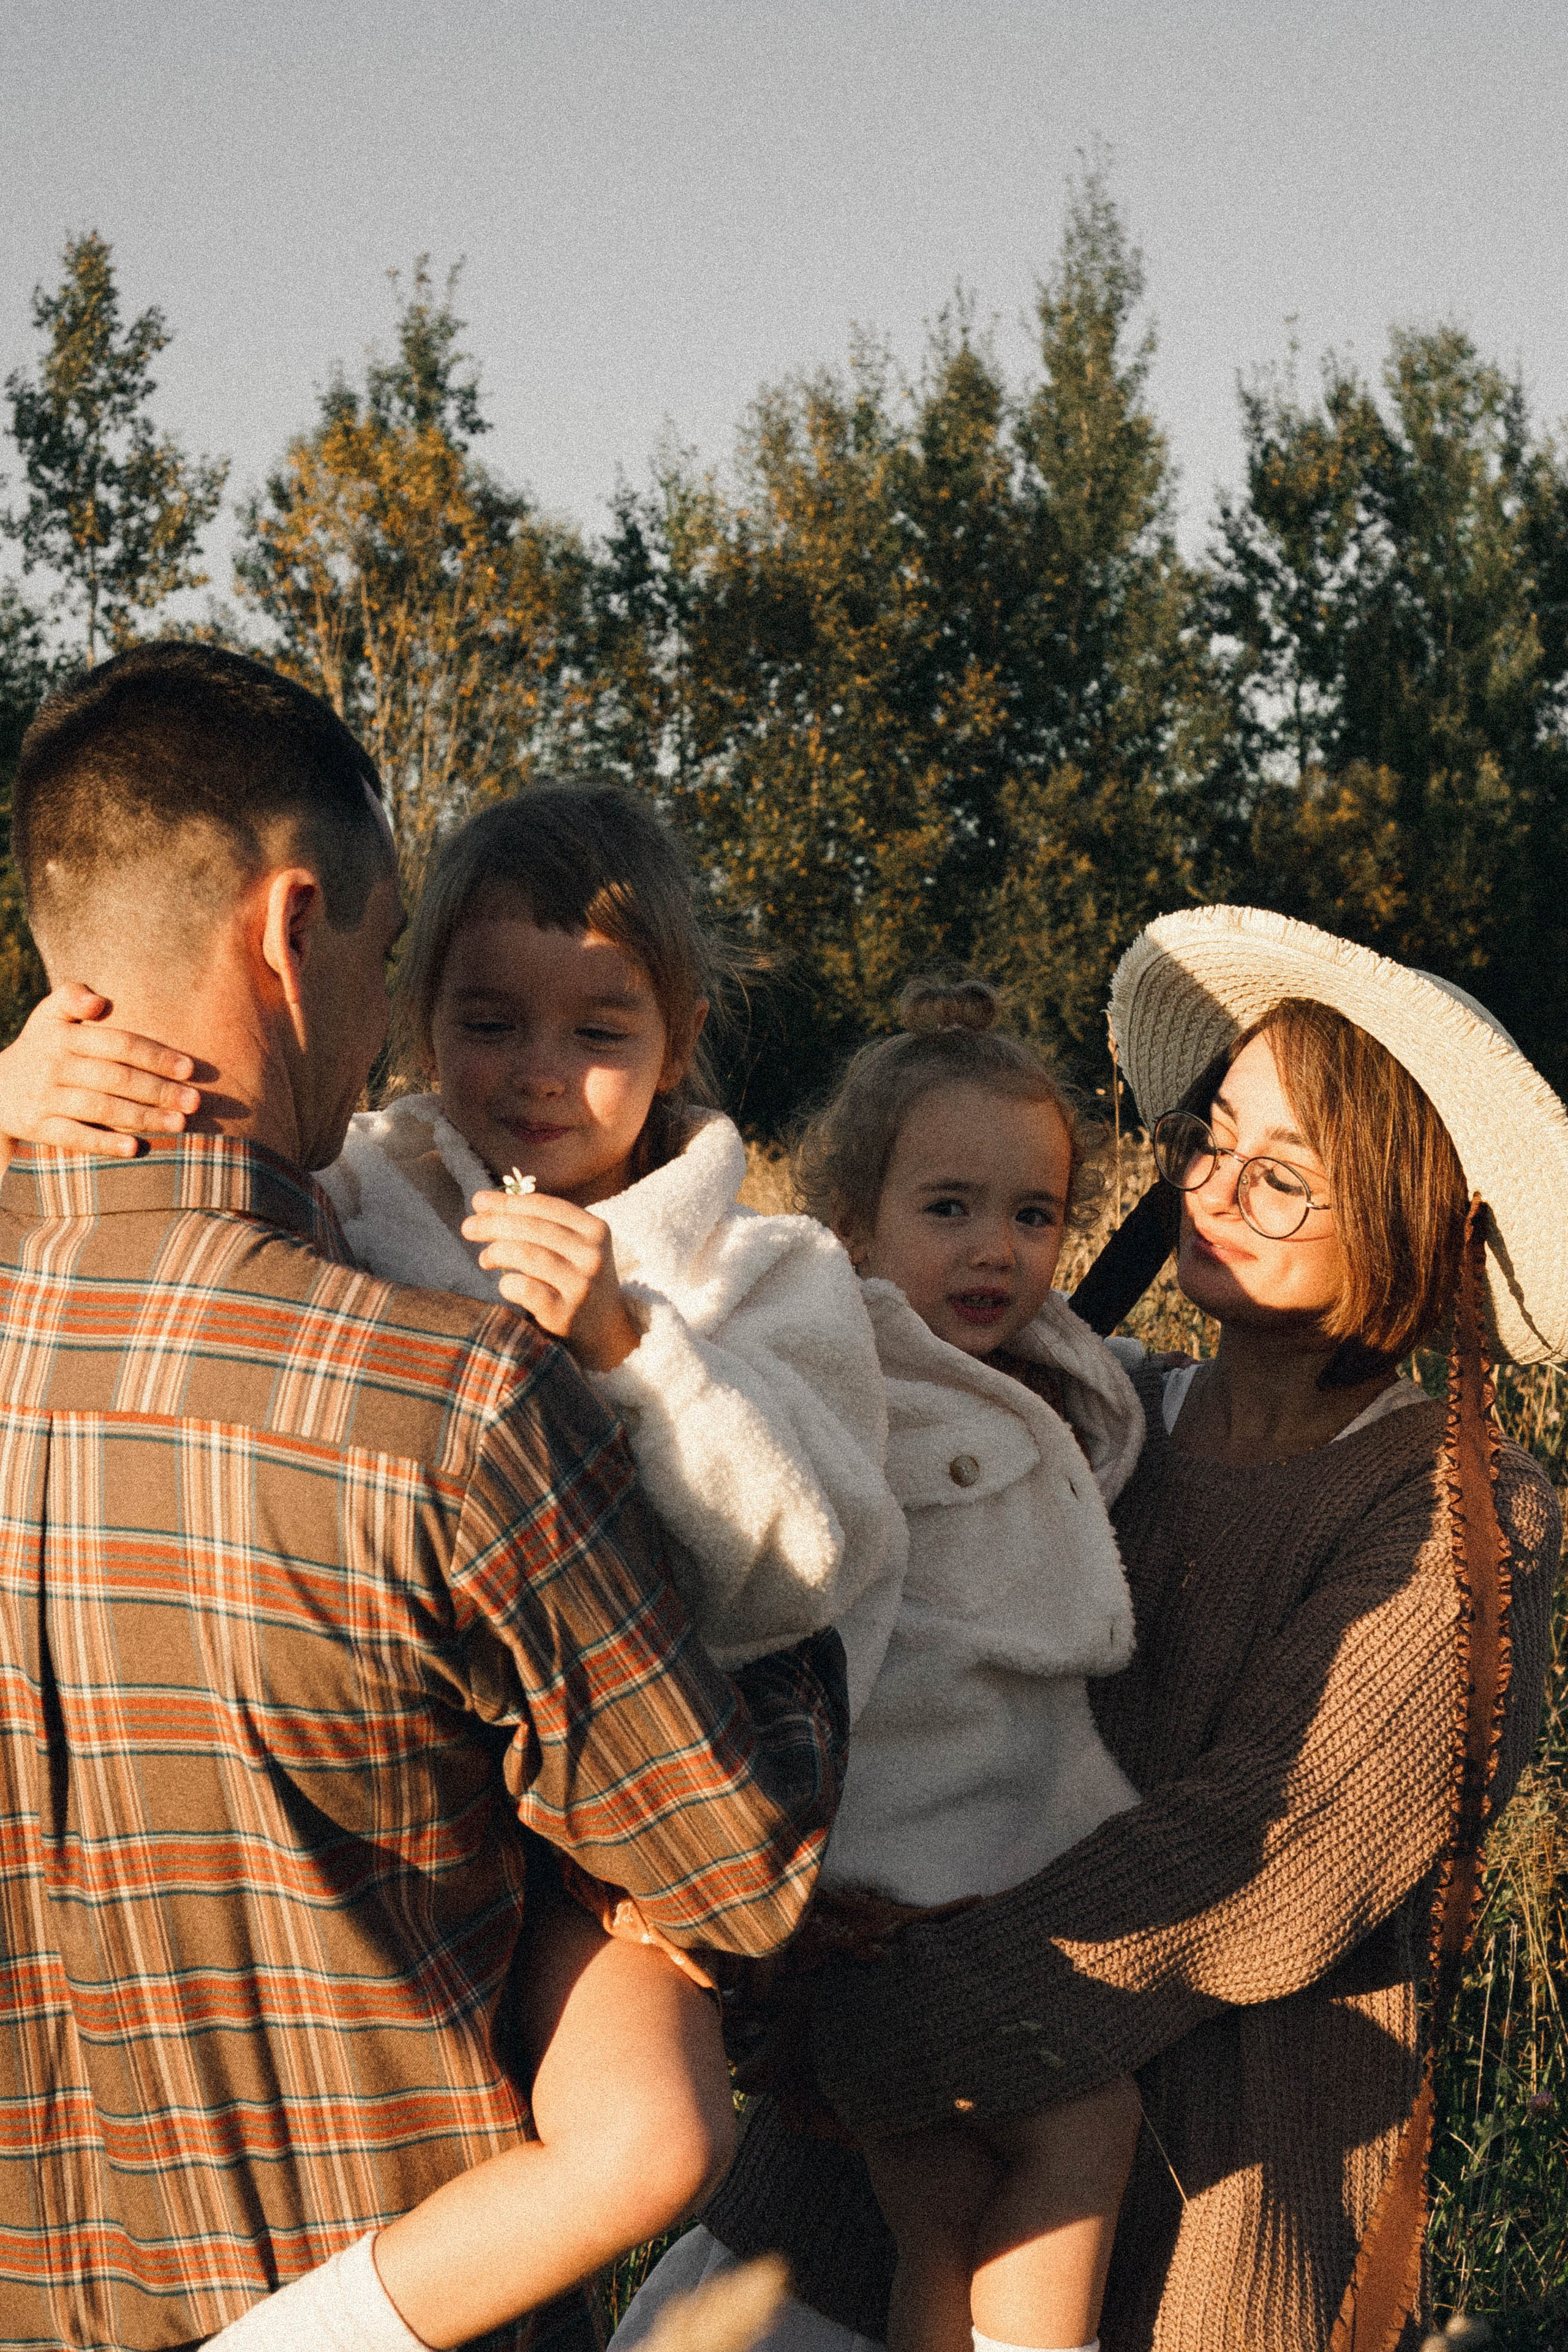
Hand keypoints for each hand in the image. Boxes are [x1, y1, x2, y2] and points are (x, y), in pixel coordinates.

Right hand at [0, 984, 200, 1156]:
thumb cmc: (41, 1048)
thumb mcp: (49, 1015)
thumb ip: (73, 997)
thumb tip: (99, 1002)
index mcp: (63, 1035)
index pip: (119, 1043)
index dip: (156, 1056)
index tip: (190, 1069)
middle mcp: (52, 1064)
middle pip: (115, 1078)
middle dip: (159, 1091)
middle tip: (196, 1101)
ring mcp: (43, 1097)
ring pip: (100, 1108)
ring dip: (142, 1117)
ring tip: (180, 1125)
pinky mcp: (35, 1126)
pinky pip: (73, 1136)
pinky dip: (104, 1144)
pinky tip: (135, 1149)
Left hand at [463, 1189, 640, 1369]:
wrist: (605, 1329)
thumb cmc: (575, 1279)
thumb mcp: (571, 1246)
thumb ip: (536, 1222)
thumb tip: (482, 1202)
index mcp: (595, 1229)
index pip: (544, 1206)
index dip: (507, 1202)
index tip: (479, 1202)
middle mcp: (592, 1255)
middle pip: (531, 1228)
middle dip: (492, 1224)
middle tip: (468, 1228)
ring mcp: (581, 1285)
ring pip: (526, 1254)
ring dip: (496, 1252)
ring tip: (485, 1259)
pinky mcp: (565, 1314)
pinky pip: (524, 1289)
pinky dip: (507, 1284)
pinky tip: (504, 1285)